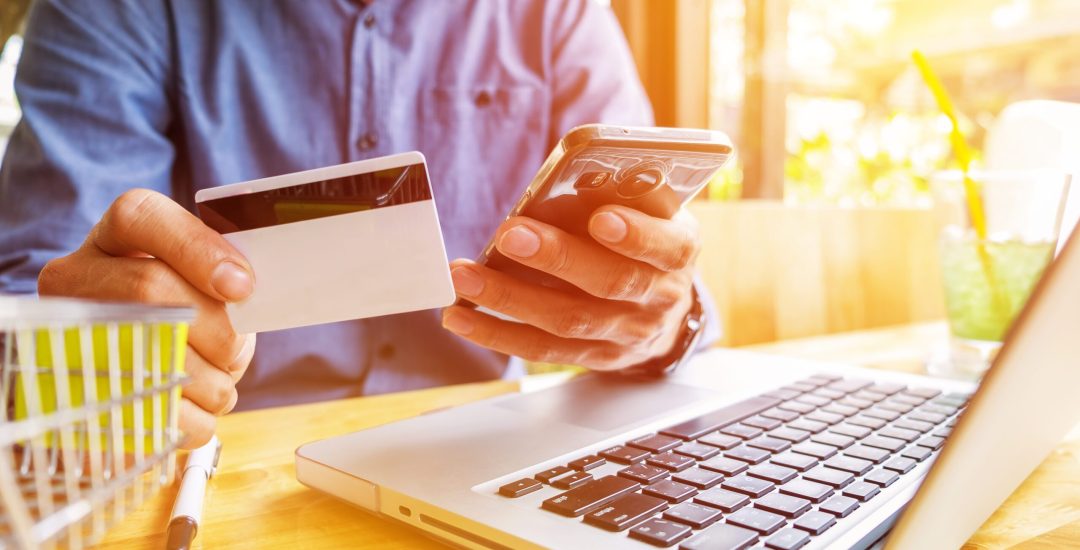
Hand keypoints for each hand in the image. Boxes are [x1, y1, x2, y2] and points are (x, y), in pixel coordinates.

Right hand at [37, 189, 255, 448]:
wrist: (133, 377)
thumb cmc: (187, 318)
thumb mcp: (203, 284)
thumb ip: (223, 279)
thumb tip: (245, 295)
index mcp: (114, 239)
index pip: (140, 217)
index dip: (197, 249)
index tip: (243, 287)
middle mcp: (76, 279)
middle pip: (149, 287)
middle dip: (215, 329)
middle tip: (235, 351)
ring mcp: (67, 335)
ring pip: (153, 353)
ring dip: (211, 381)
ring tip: (217, 383)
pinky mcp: (78, 397)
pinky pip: (153, 410)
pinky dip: (196, 418)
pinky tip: (198, 409)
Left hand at [441, 205, 699, 370]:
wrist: (667, 312)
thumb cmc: (649, 244)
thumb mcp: (656, 212)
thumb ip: (627, 194)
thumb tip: (572, 178)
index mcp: (678, 252)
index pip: (664, 246)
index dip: (636, 235)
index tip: (602, 218)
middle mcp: (657, 298)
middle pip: (609, 283)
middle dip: (557, 258)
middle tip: (510, 235)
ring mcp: (625, 334)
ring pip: (568, 320)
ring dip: (511, 298)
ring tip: (466, 277)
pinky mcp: (593, 357)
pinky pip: (542, 349)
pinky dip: (497, 334)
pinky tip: (461, 317)